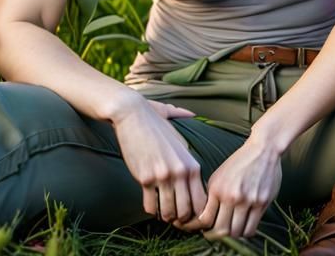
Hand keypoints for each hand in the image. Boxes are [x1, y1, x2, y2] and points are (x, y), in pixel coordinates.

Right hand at [111, 98, 208, 226]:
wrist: (133, 115)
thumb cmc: (155, 125)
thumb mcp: (178, 136)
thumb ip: (188, 144)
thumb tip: (194, 117)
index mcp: (192, 164)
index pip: (201, 201)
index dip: (196, 213)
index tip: (188, 213)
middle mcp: (180, 172)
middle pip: (186, 211)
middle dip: (181, 219)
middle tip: (174, 218)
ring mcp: (163, 176)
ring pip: (169, 212)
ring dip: (165, 216)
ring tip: (163, 213)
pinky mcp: (145, 178)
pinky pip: (151, 206)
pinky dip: (151, 209)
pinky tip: (150, 204)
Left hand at [184, 136, 282, 239]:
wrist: (263, 150)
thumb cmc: (239, 162)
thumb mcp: (219, 175)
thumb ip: (212, 195)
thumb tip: (205, 217)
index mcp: (217, 188)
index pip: (206, 219)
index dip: (204, 229)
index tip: (206, 229)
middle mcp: (231, 196)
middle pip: (221, 229)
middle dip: (218, 235)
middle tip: (219, 233)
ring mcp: (247, 201)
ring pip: (237, 232)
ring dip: (234, 235)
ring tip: (233, 229)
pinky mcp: (261, 203)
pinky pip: (251, 228)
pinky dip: (246, 232)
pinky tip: (245, 226)